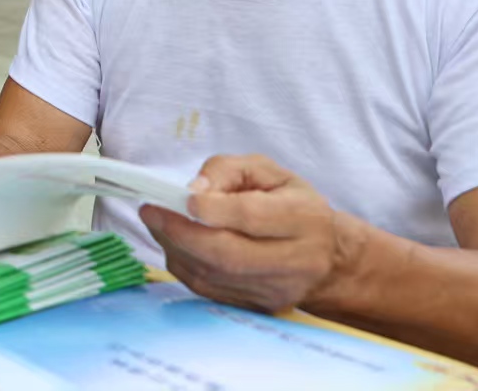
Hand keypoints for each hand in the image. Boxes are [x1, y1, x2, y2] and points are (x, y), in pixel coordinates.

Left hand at [141, 153, 353, 313]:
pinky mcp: (260, 307)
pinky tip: (173, 244)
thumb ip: (228, 170)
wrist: (328, 257)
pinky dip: (184, 265)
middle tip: (150, 211)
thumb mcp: (268, 171)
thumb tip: (194, 189)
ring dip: (175, 248)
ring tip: (156, 223)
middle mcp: (295, 262)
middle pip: (228, 255)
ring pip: (214, 276)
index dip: (211, 209)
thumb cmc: (291, 205)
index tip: (180, 196)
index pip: (252, 217)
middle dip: (180, 232)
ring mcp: (277, 291)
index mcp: (304, 219)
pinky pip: (210, 290)